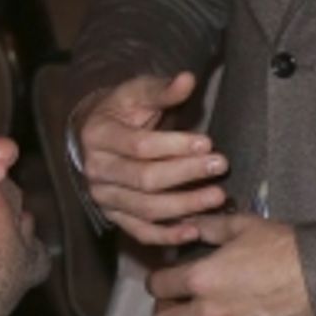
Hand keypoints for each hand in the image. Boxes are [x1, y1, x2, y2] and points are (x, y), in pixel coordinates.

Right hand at [74, 72, 228, 244]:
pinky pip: (140, 232)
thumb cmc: (122, 111)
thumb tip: (187, 79)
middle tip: (220, 166)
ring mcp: (104, 197)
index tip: (207, 143)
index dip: (175, 146)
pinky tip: (194, 231)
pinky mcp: (114, 216)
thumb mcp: (138, 93)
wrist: (95, 134)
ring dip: (185, 206)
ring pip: (146, 208)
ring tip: (217, 197)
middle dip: (186, 174)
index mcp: (99, 136)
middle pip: (145, 179)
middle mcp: (96, 170)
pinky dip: (167, 236)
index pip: (140, 146)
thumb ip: (163, 90)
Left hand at [149, 212, 315, 315]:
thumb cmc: (283, 247)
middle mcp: (207, 312)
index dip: (158, 281)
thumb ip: (208, 226)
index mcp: (200, 278)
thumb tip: (185, 224)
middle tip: (177, 304)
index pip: (158, 286)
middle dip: (166, 312)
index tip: (165, 279)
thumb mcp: (242, 226)